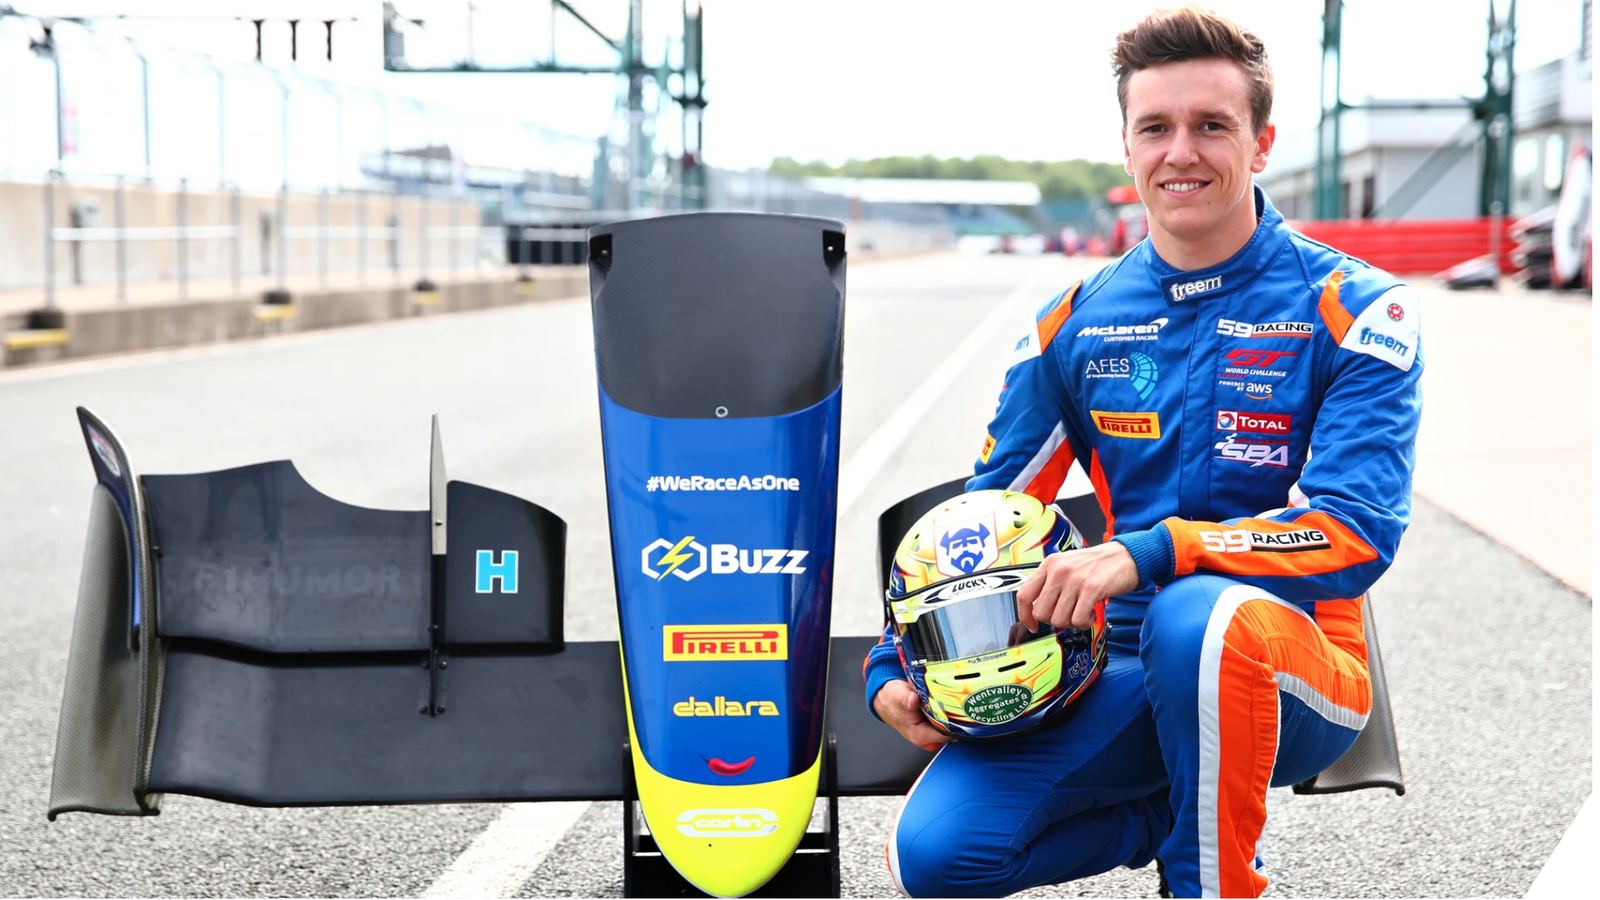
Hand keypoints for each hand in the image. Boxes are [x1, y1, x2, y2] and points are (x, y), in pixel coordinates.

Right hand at [872, 679, 951, 751]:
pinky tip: (950, 701)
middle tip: (959, 701)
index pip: (946, 735)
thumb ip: (906, 699)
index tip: (960, 709)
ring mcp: (932, 733)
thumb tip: (913, 701)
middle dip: (958, 718)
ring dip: (955, 714)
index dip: (955, 723)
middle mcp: (928, 738)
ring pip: (952, 726)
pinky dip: (951, 711)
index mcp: (920, 736)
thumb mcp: (898, 696)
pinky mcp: (935, 726)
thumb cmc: (892, 699)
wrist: (887, 697)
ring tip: (954, 699)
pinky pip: (949, 721)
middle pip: (953, 732)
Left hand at [1016, 542, 1139, 631]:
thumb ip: (1050, 583)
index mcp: (1049, 564)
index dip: (1025, 616)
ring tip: (1082, 611)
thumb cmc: (1096, 565)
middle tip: (1068, 615)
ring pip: (1058, 619)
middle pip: (1041, 612)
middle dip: (1054, 620)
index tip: (1033, 625)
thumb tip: (1037, 610)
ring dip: (1071, 622)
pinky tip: (1090, 612)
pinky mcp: (1091, 589)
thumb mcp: (1066, 565)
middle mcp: (1058, 570)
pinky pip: (1078, 620)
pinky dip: (1084, 623)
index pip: (1024, 595)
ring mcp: (1074, 579)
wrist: (1125, 556)